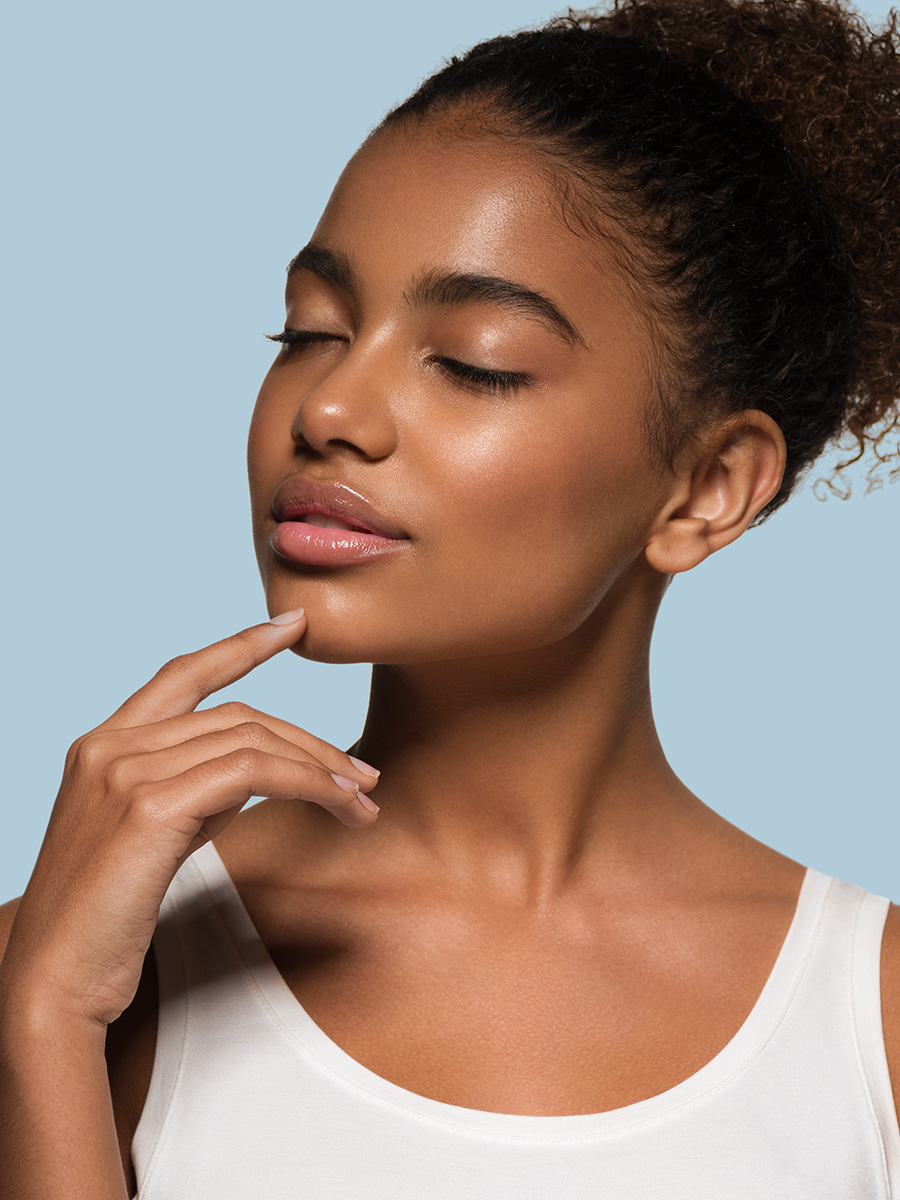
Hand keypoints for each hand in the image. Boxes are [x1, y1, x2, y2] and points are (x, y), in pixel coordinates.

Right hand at [0, 609, 379, 1028]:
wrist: (53, 984)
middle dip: (310, 741)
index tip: (291, 626)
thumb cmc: (102, 921)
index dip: (240, 646)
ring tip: (363, 800)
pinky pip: (252, 772)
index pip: (182, 676)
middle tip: (363, 774)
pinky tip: (335, 802)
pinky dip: (305, 782)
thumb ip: (190, 792)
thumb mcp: (147, 837)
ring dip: (320, 767)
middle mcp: (108, 746)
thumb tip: (252, 771)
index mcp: (101, 746)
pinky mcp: (150, 806)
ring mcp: (125, 771)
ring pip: (252, 739)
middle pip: (236, 714)